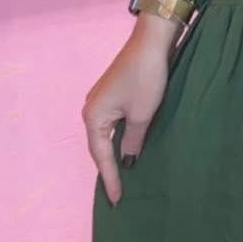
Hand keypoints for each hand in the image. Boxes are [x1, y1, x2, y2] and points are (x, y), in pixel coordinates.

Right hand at [83, 17, 176, 205]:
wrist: (151, 41)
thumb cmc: (146, 78)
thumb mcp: (142, 115)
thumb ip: (132, 141)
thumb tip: (128, 161)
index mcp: (93, 116)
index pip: (101, 156)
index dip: (110, 178)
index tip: (116, 200)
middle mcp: (91, 109)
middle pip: (99, 146)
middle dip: (108, 169)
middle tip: (117, 194)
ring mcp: (101, 100)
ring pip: (106, 134)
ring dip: (113, 153)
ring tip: (121, 175)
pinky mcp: (113, 93)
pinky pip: (113, 123)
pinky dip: (119, 138)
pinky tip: (127, 146)